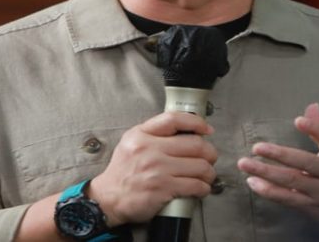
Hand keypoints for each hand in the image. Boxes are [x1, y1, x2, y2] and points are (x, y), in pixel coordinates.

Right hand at [89, 111, 217, 225]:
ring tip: (206, 175)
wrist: (109, 198)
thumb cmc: (123, 171)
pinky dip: (203, 188)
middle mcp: (149, 149)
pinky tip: (200, 188)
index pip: (174, 119)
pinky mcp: (163, 189)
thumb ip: (154, 133)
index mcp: (141, 134)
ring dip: (209, 173)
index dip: (196, 122)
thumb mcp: (131, 142)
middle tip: (210, 158)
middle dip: (210, 152)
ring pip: (200, 166)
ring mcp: (157, 169)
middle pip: (195, 144)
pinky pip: (196, 186)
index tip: (206, 129)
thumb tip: (185, 130)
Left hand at [236, 103, 318, 234]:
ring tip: (244, 164)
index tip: (298, 121)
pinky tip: (253, 182)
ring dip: (267, 173)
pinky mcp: (313, 209)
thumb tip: (312, 105)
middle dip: (279, 154)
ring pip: (293, 182)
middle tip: (256, 147)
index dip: (316, 129)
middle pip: (305, 163)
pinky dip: (270, 191)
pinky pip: (289, 199)